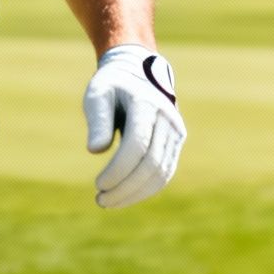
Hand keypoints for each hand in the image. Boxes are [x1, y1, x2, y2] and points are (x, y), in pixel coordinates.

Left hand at [83, 44, 185, 209]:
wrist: (137, 72)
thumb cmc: (111, 85)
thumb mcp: (97, 94)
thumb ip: (98, 120)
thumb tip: (96, 151)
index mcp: (146, 104)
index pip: (137, 145)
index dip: (119, 169)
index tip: (98, 184)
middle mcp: (167, 118)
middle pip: (151, 163)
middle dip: (126, 187)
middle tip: (100, 200)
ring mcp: (175, 131)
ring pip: (162, 172)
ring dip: (136, 193)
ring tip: (109, 202)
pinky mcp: (176, 142)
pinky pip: (165, 171)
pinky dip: (147, 188)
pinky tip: (125, 195)